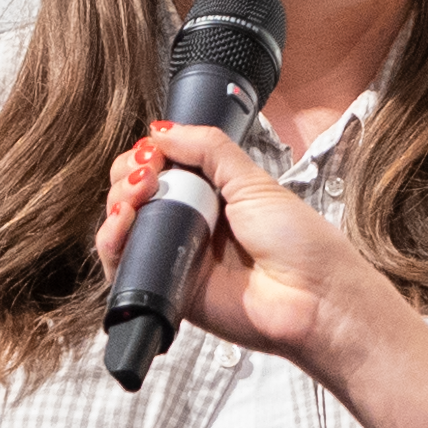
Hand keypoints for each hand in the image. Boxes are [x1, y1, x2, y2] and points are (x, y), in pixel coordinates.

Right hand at [94, 123, 377, 366]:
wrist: (314, 297)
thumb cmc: (299, 242)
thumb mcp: (254, 181)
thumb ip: (209, 149)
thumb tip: (161, 130)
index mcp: (212, 196)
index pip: (159, 169)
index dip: (147, 156)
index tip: (153, 150)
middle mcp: (190, 225)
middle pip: (133, 195)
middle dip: (129, 175)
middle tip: (148, 173)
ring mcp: (176, 257)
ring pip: (122, 227)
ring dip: (117, 203)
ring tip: (137, 193)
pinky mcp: (166, 288)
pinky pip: (124, 265)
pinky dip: (112, 240)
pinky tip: (125, 221)